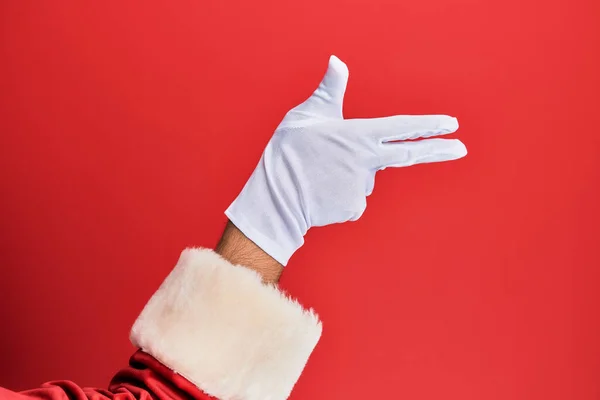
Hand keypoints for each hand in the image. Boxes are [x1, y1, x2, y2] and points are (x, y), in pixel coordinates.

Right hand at [226, 55, 466, 264]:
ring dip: (349, 173)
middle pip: (408, 155)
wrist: (274, 198)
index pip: (401, 128)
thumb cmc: (289, 152)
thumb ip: (329, 89)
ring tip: (319, 174)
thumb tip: (337, 60)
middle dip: (438, 150)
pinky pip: (354, 197)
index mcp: (358, 136)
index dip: (428, 124)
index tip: (452, 123)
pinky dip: (341, 193)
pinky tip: (322, 191)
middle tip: (462, 148)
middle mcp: (366, 163)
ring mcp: (362, 188)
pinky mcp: (353, 208)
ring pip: (365, 177)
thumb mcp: (307, 114)